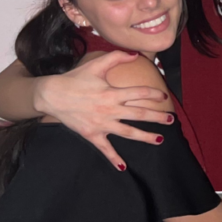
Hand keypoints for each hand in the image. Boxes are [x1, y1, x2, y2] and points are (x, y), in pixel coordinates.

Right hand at [36, 51, 172, 170]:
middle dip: (157, 117)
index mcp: (112, 93)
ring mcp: (101, 124)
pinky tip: (123, 167)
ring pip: (128, 132)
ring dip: (146, 137)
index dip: (154, 94)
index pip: (139, 93)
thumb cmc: (74, 79)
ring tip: (161, 140)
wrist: (51, 95)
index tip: (164, 96)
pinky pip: (105, 149)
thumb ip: (116, 57)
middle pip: (139, 114)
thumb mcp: (95, 65)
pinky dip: (114, 158)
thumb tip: (134, 54)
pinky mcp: (91, 134)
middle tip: (171, 119)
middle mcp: (110, 109)